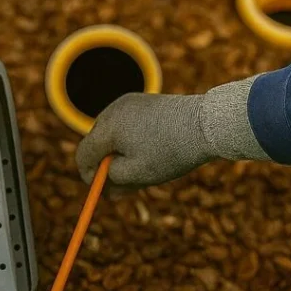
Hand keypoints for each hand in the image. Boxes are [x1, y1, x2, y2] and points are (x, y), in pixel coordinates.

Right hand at [75, 78, 268, 189]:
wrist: (206, 124)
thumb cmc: (171, 152)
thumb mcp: (137, 174)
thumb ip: (112, 180)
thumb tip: (101, 184)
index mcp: (108, 127)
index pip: (84, 154)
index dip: (89, 175)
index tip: (101, 190)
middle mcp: (114, 110)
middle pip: (96, 142)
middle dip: (104, 164)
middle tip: (119, 186)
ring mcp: (129, 102)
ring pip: (112, 133)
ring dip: (118, 152)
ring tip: (138, 171)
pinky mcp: (144, 101)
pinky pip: (127, 123)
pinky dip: (130, 139)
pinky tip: (148, 152)